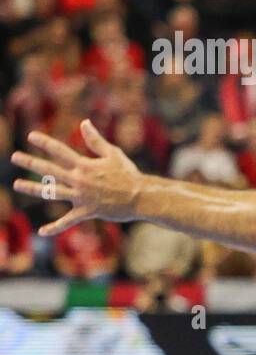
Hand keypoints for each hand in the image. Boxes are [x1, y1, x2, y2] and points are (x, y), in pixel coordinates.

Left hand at [11, 120, 143, 235]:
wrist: (141, 197)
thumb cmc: (129, 174)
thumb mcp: (113, 154)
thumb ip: (96, 140)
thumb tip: (84, 123)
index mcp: (85, 165)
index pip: (60, 151)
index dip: (45, 143)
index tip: (31, 136)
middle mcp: (79, 180)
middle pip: (49, 170)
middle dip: (30, 162)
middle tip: (15, 157)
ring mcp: (81, 196)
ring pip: (51, 193)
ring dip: (32, 188)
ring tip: (17, 185)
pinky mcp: (86, 211)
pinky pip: (67, 221)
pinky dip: (55, 228)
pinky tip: (42, 232)